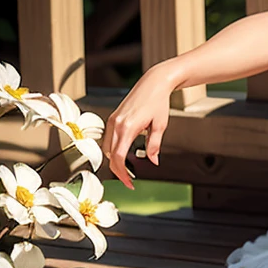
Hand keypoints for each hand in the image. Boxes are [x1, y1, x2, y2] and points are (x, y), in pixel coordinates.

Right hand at [101, 66, 172, 189]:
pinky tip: (124, 153)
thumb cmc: (158, 102)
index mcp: (127, 127)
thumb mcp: (159, 126)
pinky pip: (109, 139)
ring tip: (127, 170)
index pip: (119, 157)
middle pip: (110, 155)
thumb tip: (153, 161)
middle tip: (130, 180)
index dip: (122, 174)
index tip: (129, 183)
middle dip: (118, 170)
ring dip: (115, 160)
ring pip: (107, 148)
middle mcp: (116, 124)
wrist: (153, 83)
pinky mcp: (113, 117)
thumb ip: (154, 146)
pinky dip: (114, 149)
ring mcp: (113, 120)